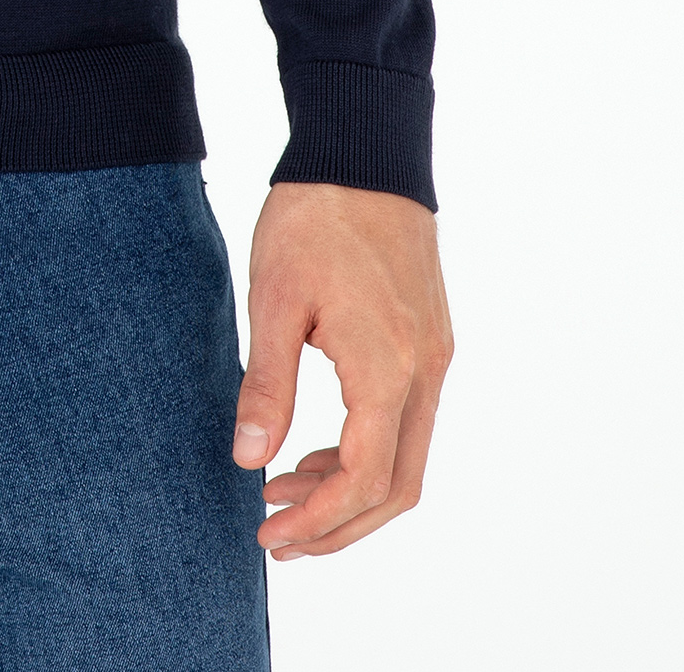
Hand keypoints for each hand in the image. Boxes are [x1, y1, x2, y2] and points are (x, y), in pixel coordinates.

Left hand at [232, 180, 452, 559]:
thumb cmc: (314, 215)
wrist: (365, 148)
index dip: (316, 522)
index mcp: (387, 368)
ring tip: (282, 489)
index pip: (361, 481)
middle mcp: (425, 372)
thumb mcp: (273, 298)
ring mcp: (435, 357)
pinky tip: (315, 444)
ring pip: (407, 459)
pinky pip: (408, 422)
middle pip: (397, 489)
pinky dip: (366, 450)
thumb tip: (248, 460)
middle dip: (337, 525)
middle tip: (275, 535)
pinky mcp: (431, 339)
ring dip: (350, 490)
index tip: (266, 535)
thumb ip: (267, 385)